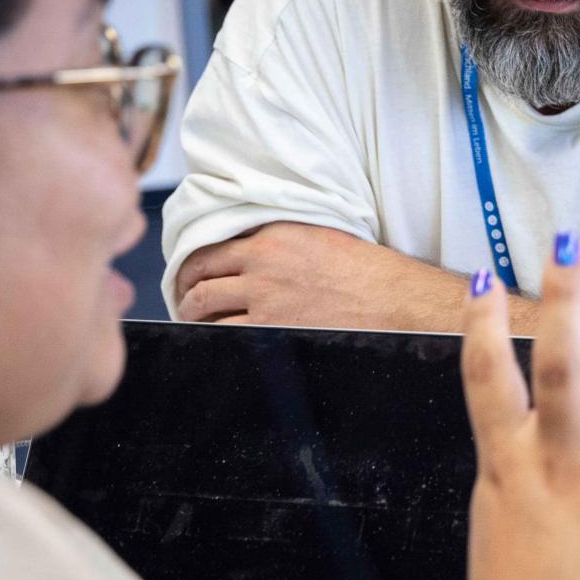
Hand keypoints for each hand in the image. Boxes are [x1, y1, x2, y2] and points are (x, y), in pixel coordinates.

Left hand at [173, 223, 460, 329]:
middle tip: (185, 303)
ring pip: (203, 306)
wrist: (395, 300)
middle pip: (200, 275)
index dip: (192, 264)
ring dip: (192, 317)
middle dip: (185, 291)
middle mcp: (261, 262)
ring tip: (194, 325)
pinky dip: (210, 339)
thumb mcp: (321, 238)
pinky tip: (212, 342)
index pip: (211, 246)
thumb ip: (283, 241)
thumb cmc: (368, 272)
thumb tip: (257, 253)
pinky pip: (223, 334)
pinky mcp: (271, 327)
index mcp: (273, 236)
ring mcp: (263, 297)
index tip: (190, 276)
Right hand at [458, 243, 579, 579]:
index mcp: (510, 467)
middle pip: (558, 367)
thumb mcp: (499, 519)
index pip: (485, 381)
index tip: (484, 278)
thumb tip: (526, 429)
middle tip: (571, 244)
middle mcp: (559, 468)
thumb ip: (520, 465)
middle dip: (563, 300)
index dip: (480, 326)